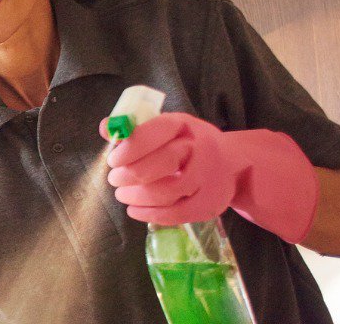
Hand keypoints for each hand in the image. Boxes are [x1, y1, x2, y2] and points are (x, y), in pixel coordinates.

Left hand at [102, 113, 318, 242]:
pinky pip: (177, 213)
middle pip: (162, 163)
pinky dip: (150, 214)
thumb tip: (105, 127)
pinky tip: (135, 211)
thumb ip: (136, 129)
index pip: (156, 132)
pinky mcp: (211, 203)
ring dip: (137, 196)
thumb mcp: (167, 129)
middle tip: (115, 180)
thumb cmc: (189, 144)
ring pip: (168, 191)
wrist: (234, 164)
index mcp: (184, 125)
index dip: (130, 148)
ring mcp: (209, 177)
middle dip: (130, 175)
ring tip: (122, 195)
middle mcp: (201, 148)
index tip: (113, 161)